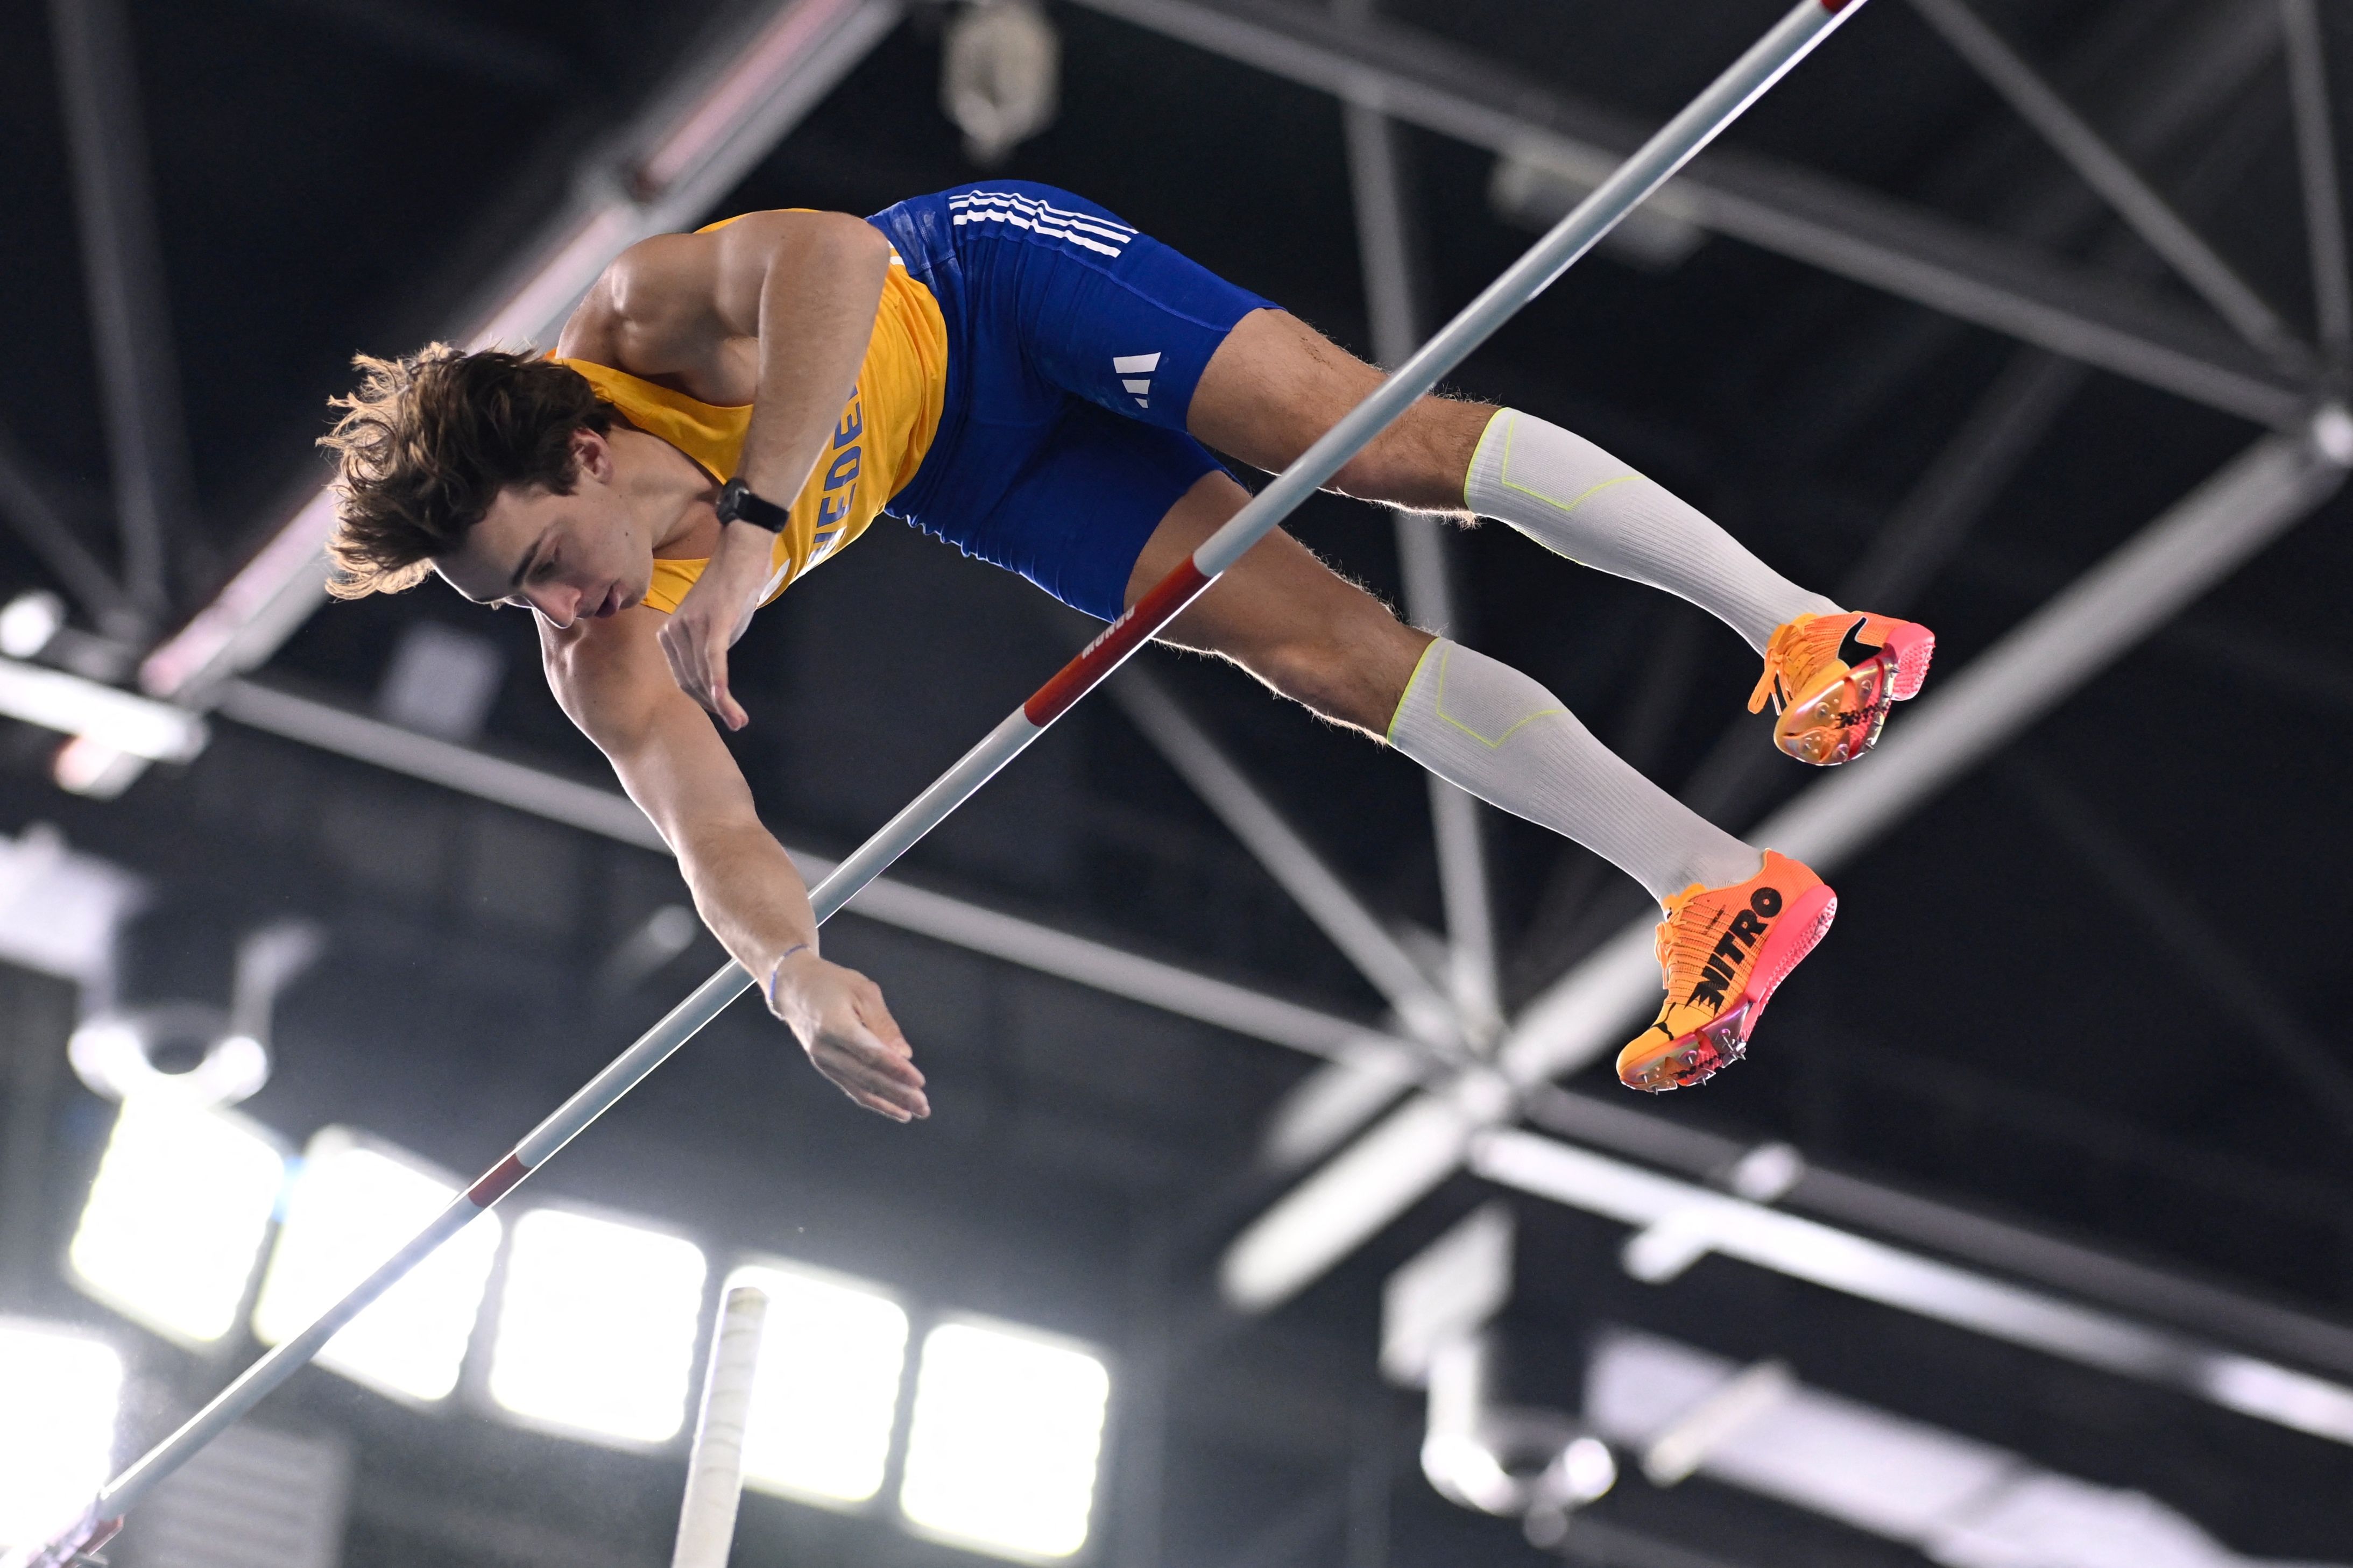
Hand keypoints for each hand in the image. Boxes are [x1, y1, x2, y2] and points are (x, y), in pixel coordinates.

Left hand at [658, 519, 775, 729]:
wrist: (742, 554)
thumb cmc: (732, 590)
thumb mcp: (714, 626)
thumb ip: (708, 650)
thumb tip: (714, 677)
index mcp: (669, 635)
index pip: (684, 679)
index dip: (704, 701)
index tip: (723, 713)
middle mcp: (673, 631)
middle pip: (691, 682)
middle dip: (713, 707)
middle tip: (736, 722)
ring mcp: (691, 626)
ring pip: (703, 675)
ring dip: (722, 703)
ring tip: (739, 720)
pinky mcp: (712, 621)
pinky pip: (712, 659)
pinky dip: (719, 684)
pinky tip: (727, 704)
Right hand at [765, 949, 929, 1120]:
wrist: (794, 990)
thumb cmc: (833, 984)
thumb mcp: (863, 991)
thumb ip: (884, 1024)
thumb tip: (904, 1054)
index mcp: (835, 1026)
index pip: (870, 1054)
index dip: (895, 1069)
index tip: (919, 1082)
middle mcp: (826, 1049)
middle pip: (866, 1076)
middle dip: (897, 1093)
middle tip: (923, 1107)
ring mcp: (823, 1062)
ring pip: (860, 1088)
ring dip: (889, 1103)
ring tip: (916, 1112)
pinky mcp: (825, 1068)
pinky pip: (852, 1088)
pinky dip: (874, 1100)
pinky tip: (894, 1109)